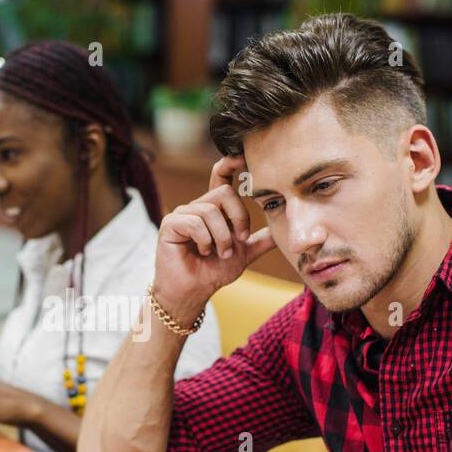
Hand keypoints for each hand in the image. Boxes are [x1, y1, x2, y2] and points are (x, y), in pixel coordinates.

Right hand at [152, 155, 275, 319]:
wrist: (193, 293)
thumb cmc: (212, 273)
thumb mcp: (244, 255)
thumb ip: (260, 241)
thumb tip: (281, 229)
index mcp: (213, 210)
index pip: (222, 179)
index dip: (230, 165)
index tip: (242, 158)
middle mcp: (197, 207)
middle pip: (224, 193)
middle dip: (238, 218)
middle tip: (239, 240)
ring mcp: (182, 214)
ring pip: (211, 210)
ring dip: (222, 237)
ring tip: (219, 254)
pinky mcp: (171, 224)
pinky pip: (195, 221)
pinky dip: (206, 240)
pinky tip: (204, 252)